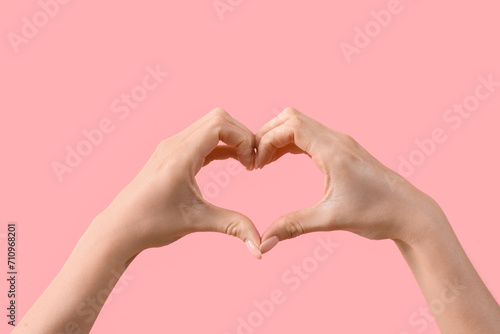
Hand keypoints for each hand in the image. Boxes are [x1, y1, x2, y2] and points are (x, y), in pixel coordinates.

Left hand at [94, 108, 262, 258]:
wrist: (119, 228)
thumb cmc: (152, 224)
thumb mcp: (197, 222)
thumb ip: (233, 226)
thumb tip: (261, 247)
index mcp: (181, 156)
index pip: (220, 124)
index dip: (244, 138)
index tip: (252, 164)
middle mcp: (175, 144)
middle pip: (218, 118)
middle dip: (242, 135)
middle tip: (252, 162)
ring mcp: (171, 147)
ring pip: (210, 125)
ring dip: (232, 139)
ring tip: (245, 163)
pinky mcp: (172, 154)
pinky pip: (202, 138)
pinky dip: (221, 145)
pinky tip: (232, 161)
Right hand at [255, 107, 444, 252]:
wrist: (410, 213)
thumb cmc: (377, 214)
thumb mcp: (331, 220)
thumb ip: (293, 226)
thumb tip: (263, 242)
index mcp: (333, 151)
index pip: (290, 126)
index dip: (266, 140)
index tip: (257, 165)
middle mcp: (336, 140)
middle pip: (291, 117)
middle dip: (267, 134)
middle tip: (256, 160)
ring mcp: (341, 143)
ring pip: (300, 124)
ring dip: (278, 137)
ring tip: (264, 161)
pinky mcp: (343, 151)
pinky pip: (310, 136)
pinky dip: (291, 143)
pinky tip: (282, 159)